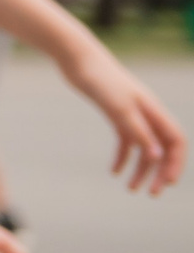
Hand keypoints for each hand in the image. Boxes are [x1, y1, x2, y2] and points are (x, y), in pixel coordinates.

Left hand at [67, 48, 185, 194]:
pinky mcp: (115, 114)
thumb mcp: (118, 108)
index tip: (166, 183)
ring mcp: (132, 114)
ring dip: (140, 169)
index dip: (175, 163)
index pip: (176, 141)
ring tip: (131, 189)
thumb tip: (156, 156)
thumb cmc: (100, 80)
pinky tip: (114, 173)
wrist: (76, 59)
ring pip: (144, 148)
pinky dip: (122, 157)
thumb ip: (138, 131)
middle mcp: (147, 114)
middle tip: (151, 194)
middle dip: (159, 172)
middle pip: (162, 148)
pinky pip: (125, 141)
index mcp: (154, 111)